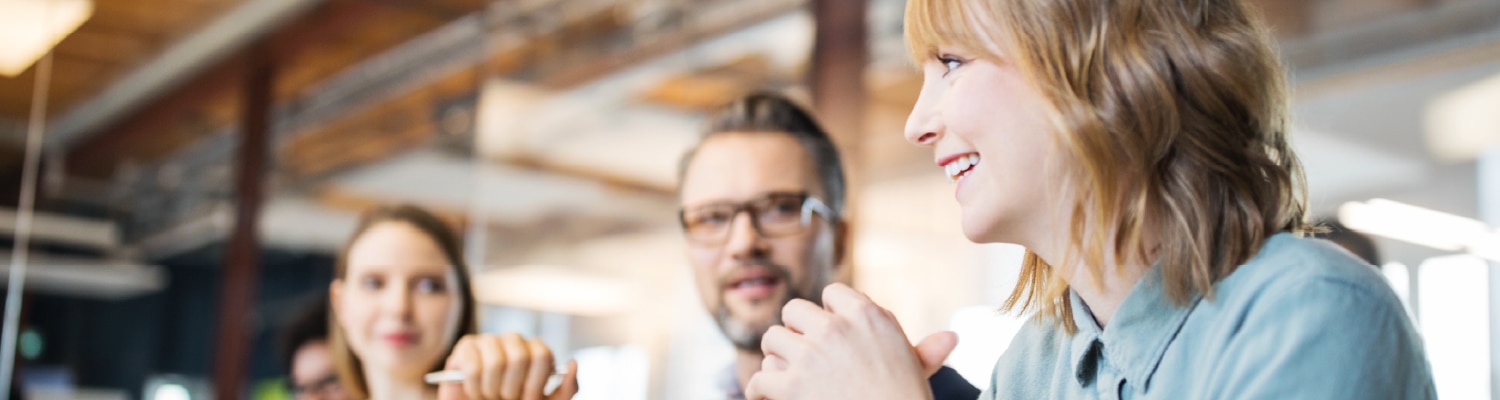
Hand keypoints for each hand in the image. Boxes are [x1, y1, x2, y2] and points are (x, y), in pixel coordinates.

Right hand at [438, 333, 579, 399]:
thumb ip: (565, 390)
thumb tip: (573, 363)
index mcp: (535, 351)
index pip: (542, 355)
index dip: (535, 383)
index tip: (528, 399)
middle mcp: (514, 341)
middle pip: (520, 357)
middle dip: (513, 388)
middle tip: (506, 399)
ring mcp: (489, 341)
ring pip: (496, 362)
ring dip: (493, 389)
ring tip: (490, 395)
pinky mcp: (466, 347)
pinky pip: (472, 365)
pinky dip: (475, 387)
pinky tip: (474, 391)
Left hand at [746, 283, 958, 399]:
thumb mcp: (918, 372)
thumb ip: (925, 351)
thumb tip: (951, 338)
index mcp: (867, 315)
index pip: (832, 294)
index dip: (829, 314)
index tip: (832, 333)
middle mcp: (836, 328)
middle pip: (793, 310)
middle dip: (795, 332)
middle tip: (802, 354)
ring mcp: (810, 355)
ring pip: (772, 339)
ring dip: (776, 359)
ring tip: (786, 376)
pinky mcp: (790, 385)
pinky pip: (760, 377)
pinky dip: (761, 391)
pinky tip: (769, 399)